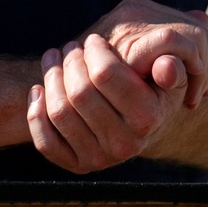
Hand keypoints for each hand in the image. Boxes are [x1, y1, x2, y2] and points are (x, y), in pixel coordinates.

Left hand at [26, 0, 207, 174]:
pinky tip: (39, 89)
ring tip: (53, 58)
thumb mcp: (170, 79)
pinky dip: (35, 112)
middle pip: (80, 92)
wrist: (139, 128)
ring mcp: (100, 159)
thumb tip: (167, 65)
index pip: (106, 74)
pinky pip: (45, 141)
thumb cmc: (151, 92)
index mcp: (148, 118)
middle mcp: (125, 144)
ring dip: (50, 78)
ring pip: (59, 112)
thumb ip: (172, 68)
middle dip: (70, 61)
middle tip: (70, 46)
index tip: (93, 40)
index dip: (93, 50)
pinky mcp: (77, 166)